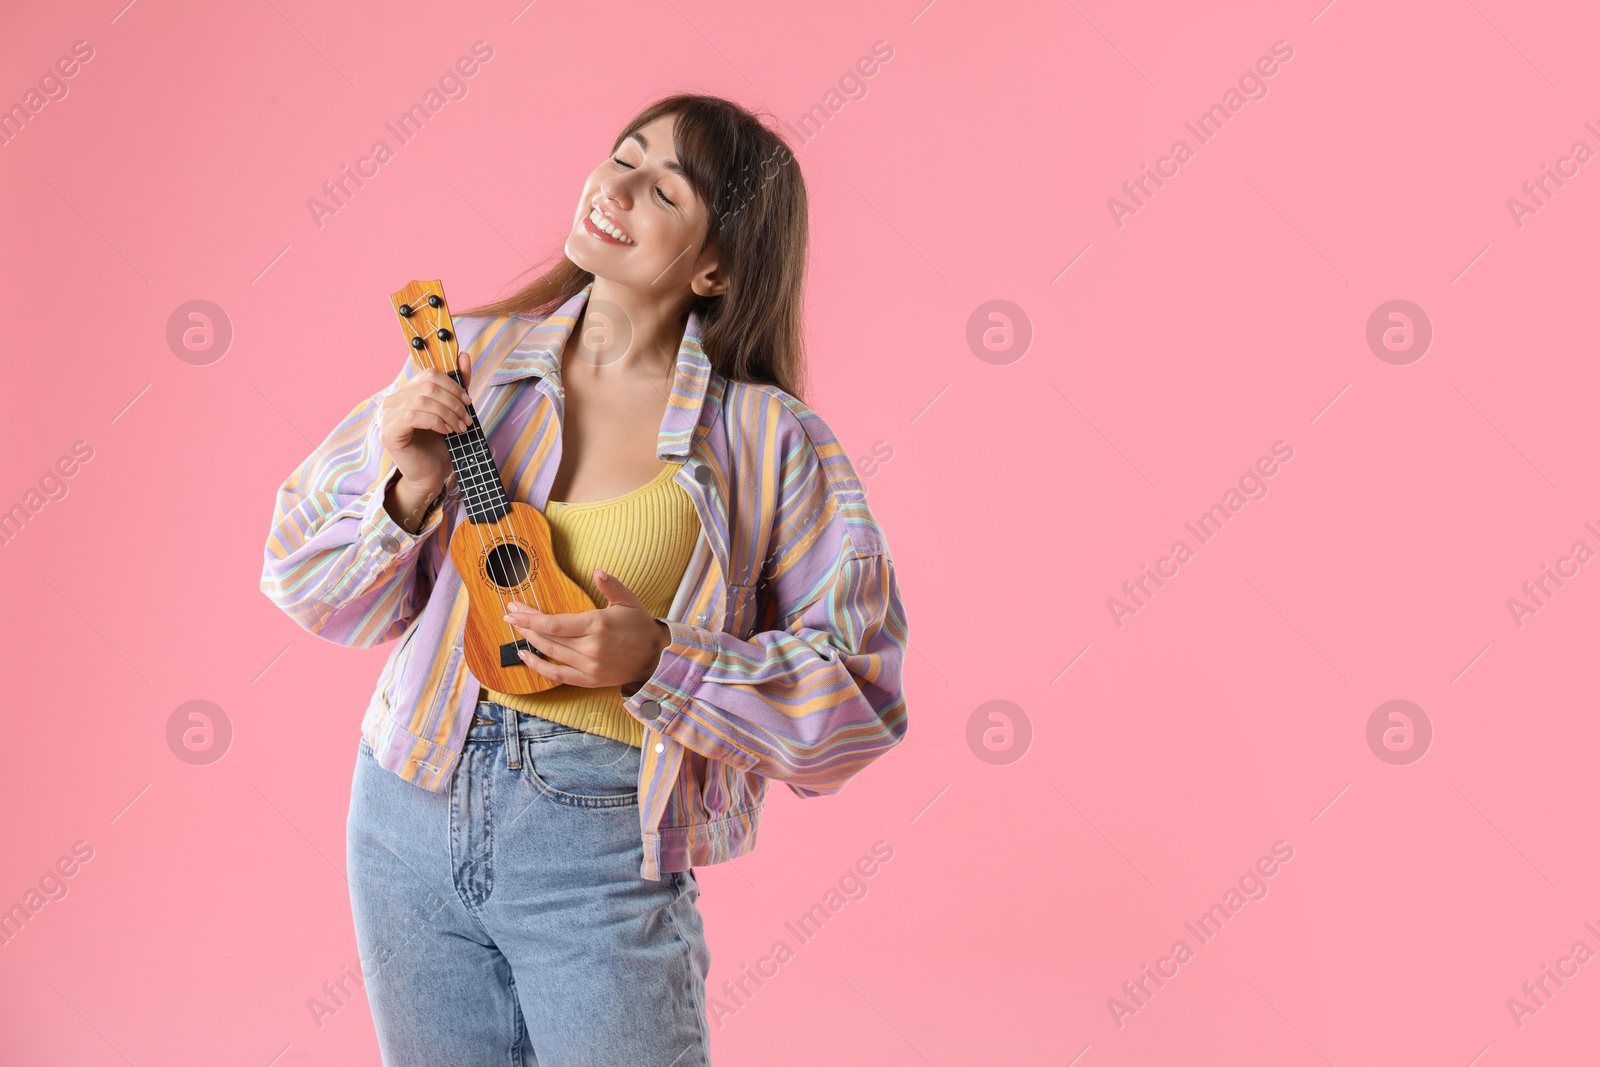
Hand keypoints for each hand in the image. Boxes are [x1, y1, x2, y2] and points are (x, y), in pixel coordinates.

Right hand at [379, 348, 473, 494]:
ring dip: (447, 413)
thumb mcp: (453, 412)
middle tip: (466, 419)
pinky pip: (413, 415)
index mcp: (406, 393)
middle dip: (453, 401)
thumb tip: (464, 355)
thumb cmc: (441, 446)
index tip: (468, 402)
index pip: (429, 374)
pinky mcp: (388, 432)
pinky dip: (435, 421)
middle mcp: (392, 401)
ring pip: (422, 400)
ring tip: (460, 428)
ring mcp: (387, 416)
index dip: (452, 385)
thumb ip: (457, 386)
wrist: (431, 476)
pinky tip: (446, 432)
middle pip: (427, 386)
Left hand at [504, 568, 670, 687]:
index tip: (514, 610)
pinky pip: (557, 675)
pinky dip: (538, 667)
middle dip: (526, 624)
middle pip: (548, 637)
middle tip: (510, 614)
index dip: (531, 617)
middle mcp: (590, 648)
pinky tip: (525, 656)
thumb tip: (597, 571)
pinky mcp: (588, 680)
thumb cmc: (640, 626)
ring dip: (530, 641)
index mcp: (597, 625)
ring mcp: (588, 666)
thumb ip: (611, 585)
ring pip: (550, 653)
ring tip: (517, 629)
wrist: (655, 657)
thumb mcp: (629, 600)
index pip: (555, 623)